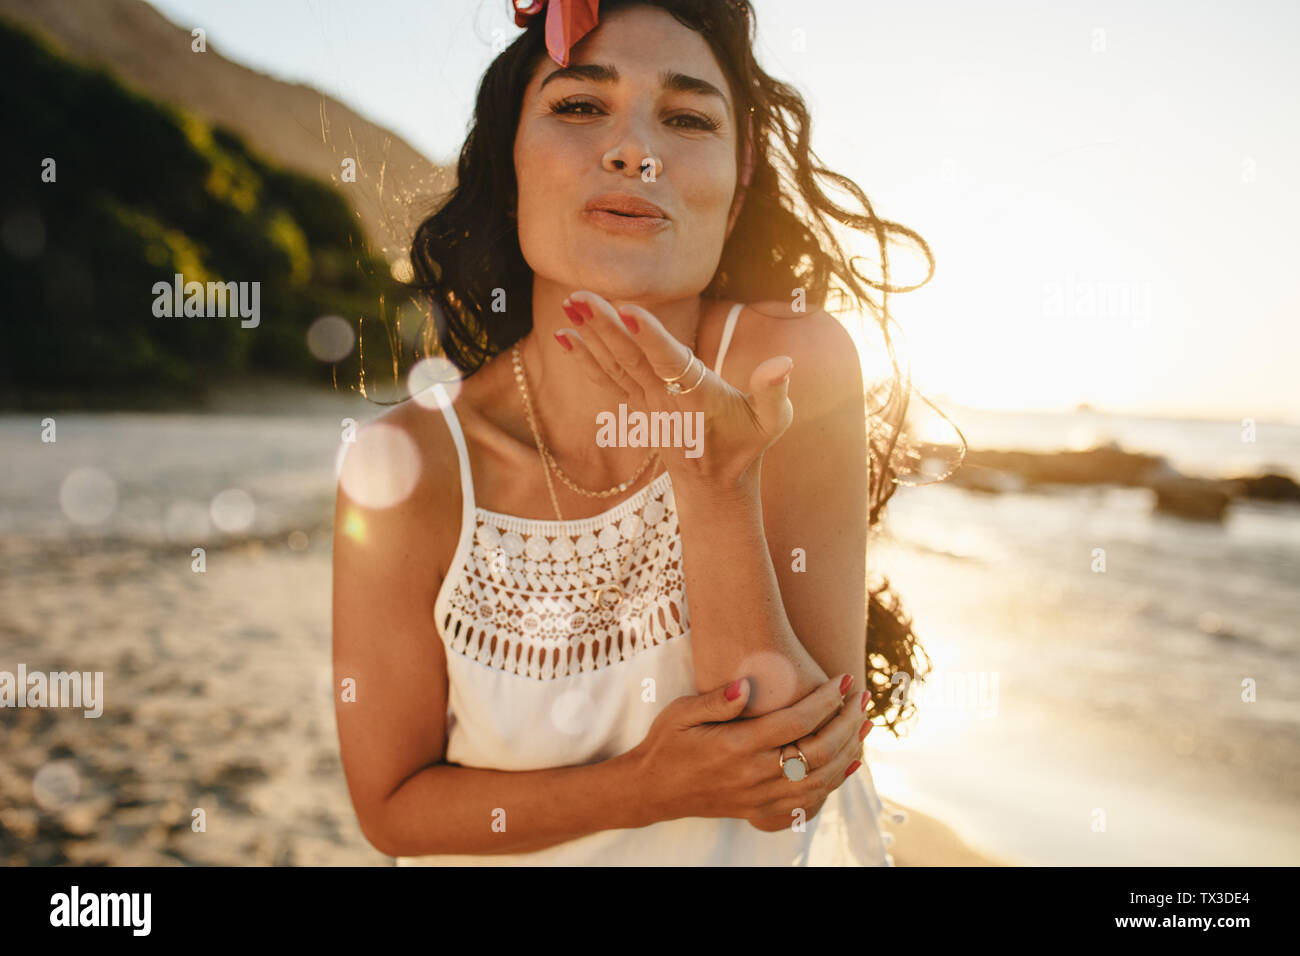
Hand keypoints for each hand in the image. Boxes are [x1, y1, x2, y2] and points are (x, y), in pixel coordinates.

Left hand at [556, 290, 794, 496]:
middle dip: (604, 327)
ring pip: (614, 366)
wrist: (714, 486)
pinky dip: (584, 359)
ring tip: (569, 304)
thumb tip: (784, 362)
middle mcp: (665, 401)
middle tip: (578, 297)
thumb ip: (774, 392)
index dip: (650, 338)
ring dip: (590, 335)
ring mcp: (646, 404)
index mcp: (698, 400)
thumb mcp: (772, 423)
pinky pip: (606, 380)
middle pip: (631, 360)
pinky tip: (565, 336)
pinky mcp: (636, 406)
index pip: (671, 365)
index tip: (628, 313)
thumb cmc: (747, 446)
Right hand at [629, 672, 872, 832]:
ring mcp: (759, 797)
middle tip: (863, 697)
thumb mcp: (680, 713)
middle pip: (818, 752)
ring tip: (865, 725)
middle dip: (848, 723)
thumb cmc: (667, 743)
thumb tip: (745, 687)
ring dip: (849, 752)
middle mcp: (753, 775)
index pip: (796, 722)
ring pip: (820, 780)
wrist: (653, 789)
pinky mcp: (761, 810)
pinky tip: (848, 763)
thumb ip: (715, 701)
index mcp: (736, 747)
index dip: (826, 701)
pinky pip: (808, 802)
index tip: (844, 679)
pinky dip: (834, 783)